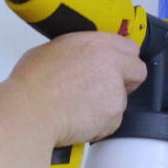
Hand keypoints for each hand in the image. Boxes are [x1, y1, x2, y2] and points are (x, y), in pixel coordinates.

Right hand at [0, 31, 146, 146]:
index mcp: (97, 43)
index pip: (129, 47)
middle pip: (137, 71)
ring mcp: (116, 91)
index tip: (116, 65)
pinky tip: (79, 118)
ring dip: (108, 103)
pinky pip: (112, 121)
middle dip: (126, 80)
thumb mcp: (52, 50)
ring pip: (123, 98)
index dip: (122, 59)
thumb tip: (76, 57)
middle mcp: (112, 64)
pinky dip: (99, 123)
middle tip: (104, 87)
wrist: (30, 111)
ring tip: (80, 106)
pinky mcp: (114, 116)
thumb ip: (76, 50)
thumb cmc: (32, 84)